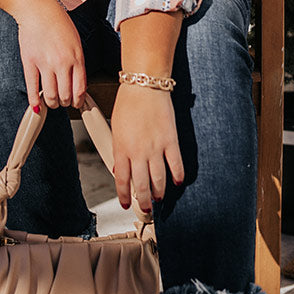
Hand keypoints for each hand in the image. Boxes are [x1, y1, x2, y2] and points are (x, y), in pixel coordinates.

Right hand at [17, 7, 86, 111]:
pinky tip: (35, 105)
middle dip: (65, 103)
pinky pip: (32, 88)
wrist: (38, 9)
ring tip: (51, 101)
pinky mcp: (29, 62)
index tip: (76, 103)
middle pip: (65, 96)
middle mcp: (62, 63)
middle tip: (62, 101)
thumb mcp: (76, 42)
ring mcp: (45, 63)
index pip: (80, 90)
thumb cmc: (58, 23)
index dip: (78, 101)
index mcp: (77, 57)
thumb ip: (78, 63)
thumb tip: (78, 84)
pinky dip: (34, 101)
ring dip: (51, 103)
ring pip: (50, 96)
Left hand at [111, 83, 183, 211]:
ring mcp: (155, 148)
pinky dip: (177, 176)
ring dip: (159, 193)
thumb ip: (119, 150)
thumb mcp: (116, 128)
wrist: (144, 86)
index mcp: (122, 149)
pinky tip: (177, 182)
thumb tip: (120, 168)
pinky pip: (176, 165)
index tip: (126, 203)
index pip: (122, 180)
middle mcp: (138, 152)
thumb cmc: (128, 103)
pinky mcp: (171, 141)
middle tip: (146, 207)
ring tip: (159, 198)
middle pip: (141, 186)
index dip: (124, 196)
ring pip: (159, 180)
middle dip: (144, 201)